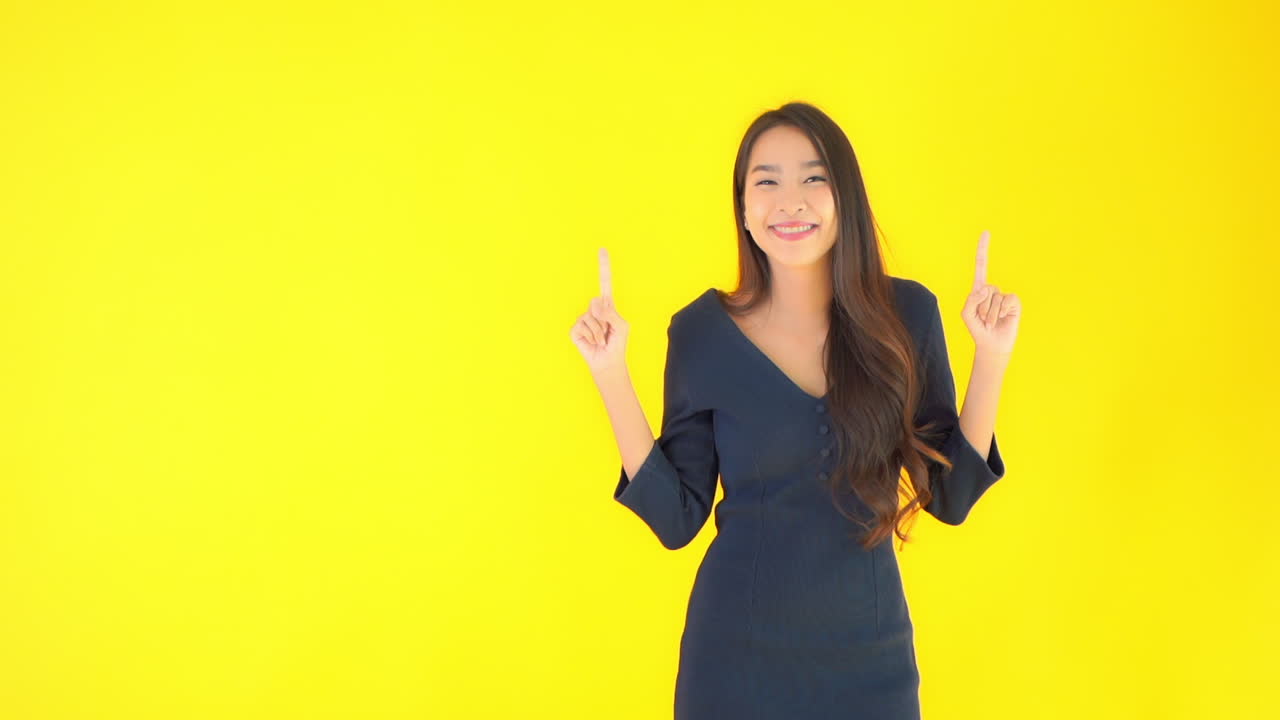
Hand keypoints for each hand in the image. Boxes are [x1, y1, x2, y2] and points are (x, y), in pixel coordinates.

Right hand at [570, 247, 629, 375]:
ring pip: (590, 317)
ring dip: (599, 332)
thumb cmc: (617, 343)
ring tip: (601, 340)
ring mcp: (583, 319)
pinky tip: (592, 343)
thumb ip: (611, 313)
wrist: (608, 362)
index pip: (605, 282)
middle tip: (608, 332)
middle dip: (605, 319)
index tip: (603, 249)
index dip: (604, 266)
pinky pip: (582, 327)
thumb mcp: (621, 326)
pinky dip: (590, 337)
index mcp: (608, 306)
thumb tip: (595, 303)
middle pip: (597, 302)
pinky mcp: (575, 330)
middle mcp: (594, 309)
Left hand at [961, 230, 1019, 356]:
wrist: (992, 343)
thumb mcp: (966, 314)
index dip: (983, 249)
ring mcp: (1004, 296)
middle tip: (983, 319)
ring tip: (991, 321)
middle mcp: (992, 289)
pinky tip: (1003, 318)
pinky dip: (1003, 311)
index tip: (986, 232)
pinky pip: (1008, 300)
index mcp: (979, 289)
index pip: (981, 265)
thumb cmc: (977, 328)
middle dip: (982, 308)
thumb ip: (971, 299)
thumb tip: (986, 288)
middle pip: (986, 289)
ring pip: (996, 297)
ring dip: (990, 313)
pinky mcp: (1014, 303)